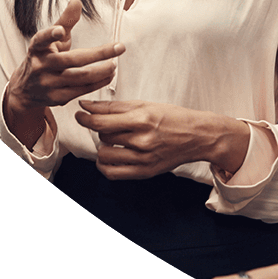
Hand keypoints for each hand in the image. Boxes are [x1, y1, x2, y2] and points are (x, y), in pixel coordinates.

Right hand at [4, 0, 123, 146]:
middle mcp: (41, 65)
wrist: (24, 89)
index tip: (60, 30)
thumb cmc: (43, 57)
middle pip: (72, 60)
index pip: (42, 39)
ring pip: (80, 78)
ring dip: (102, 71)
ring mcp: (48, 84)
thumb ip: (65, 20)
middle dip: (99, 54)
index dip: (51, 35)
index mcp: (37, 47)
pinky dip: (98, 83)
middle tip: (119, 47)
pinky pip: (81, 91)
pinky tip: (108, 76)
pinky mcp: (56, 98)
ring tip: (114, 64)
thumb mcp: (50, 39)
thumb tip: (77, 0)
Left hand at [75, 100, 249, 179]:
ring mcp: (143, 159)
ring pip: (104, 155)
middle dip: (101, 128)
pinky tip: (110, 156)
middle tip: (110, 125)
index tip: (80, 114)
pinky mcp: (145, 172)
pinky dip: (104, 165)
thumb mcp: (145, 105)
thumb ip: (115, 107)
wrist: (198, 136)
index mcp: (142, 119)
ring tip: (112, 141)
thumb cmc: (172, 117)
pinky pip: (112, 173)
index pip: (101, 121)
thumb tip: (87, 105)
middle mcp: (142, 140)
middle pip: (103, 135)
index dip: (85, 117)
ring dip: (103, 147)